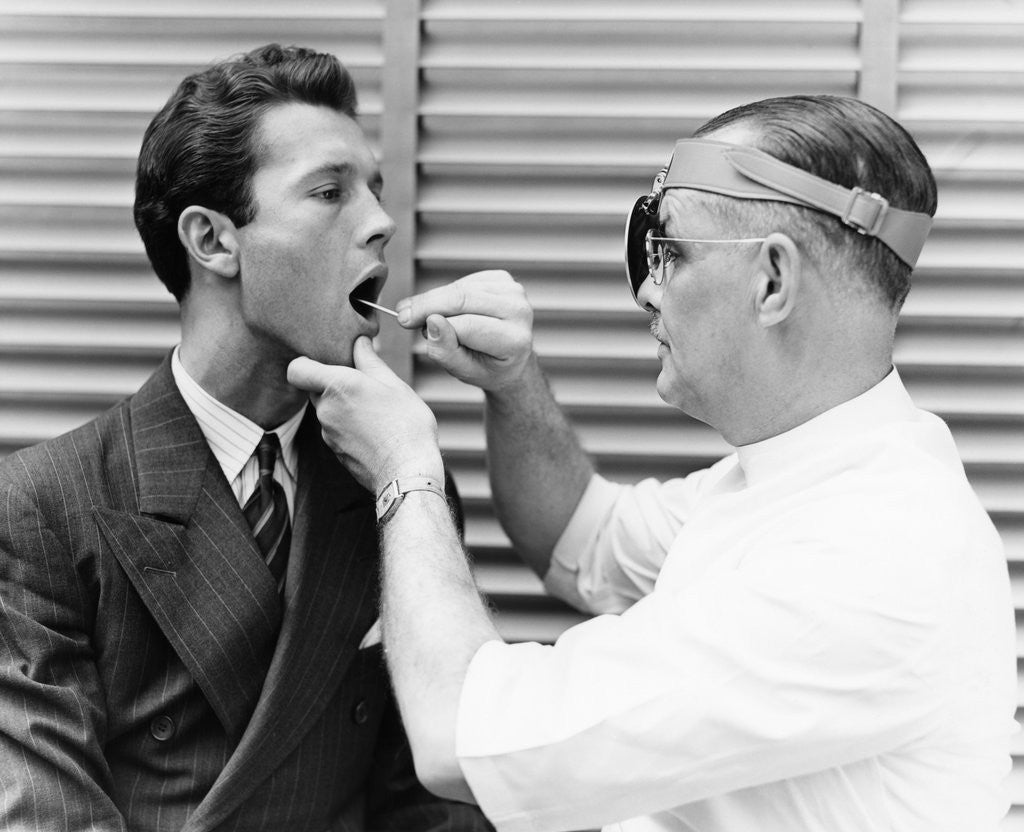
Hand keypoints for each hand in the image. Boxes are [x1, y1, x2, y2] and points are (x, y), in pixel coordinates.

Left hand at [287, 336, 443, 494]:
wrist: (407, 472)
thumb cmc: (405, 426)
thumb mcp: (393, 384)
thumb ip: (369, 360)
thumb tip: (359, 341)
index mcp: (336, 386)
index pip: (297, 369)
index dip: (306, 363)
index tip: (327, 362)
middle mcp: (325, 410)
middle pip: (315, 389)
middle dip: (333, 384)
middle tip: (363, 385)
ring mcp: (328, 433)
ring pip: (327, 411)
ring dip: (344, 407)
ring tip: (374, 411)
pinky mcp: (335, 451)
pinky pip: (335, 430)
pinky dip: (349, 426)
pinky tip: (374, 430)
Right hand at [395, 270, 534, 392]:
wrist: (509, 359)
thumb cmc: (485, 367)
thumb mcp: (462, 370)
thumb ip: (445, 350)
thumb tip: (432, 321)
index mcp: (515, 340)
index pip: (466, 325)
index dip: (432, 322)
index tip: (404, 322)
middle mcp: (519, 312)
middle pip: (462, 298)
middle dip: (426, 304)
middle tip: (402, 313)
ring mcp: (514, 291)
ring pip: (460, 287)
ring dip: (435, 300)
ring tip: (422, 317)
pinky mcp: (503, 279)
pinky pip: (464, 280)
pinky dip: (448, 293)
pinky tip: (446, 309)